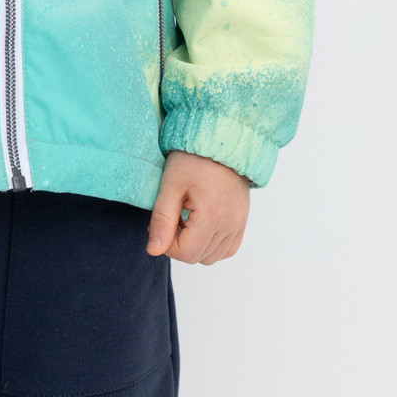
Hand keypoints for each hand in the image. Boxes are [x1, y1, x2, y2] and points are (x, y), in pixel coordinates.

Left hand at [146, 150, 249, 264]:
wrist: (219, 139)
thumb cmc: (194, 158)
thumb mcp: (171, 185)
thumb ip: (162, 220)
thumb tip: (153, 250)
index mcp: (213, 217)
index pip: (187, 253)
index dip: (167, 245)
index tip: (161, 224)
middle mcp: (231, 225)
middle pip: (199, 257)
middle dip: (180, 243)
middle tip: (172, 217)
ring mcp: (239, 224)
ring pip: (213, 256)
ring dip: (196, 245)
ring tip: (186, 218)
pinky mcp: (242, 220)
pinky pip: (228, 248)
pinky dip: (212, 244)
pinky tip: (200, 225)